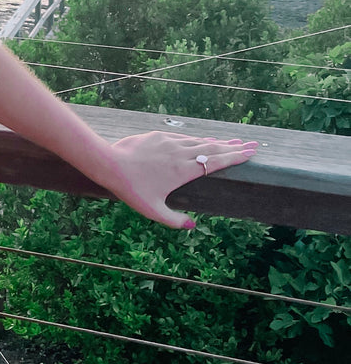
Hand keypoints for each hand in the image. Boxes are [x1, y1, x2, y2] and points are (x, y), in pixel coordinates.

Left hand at [100, 131, 258, 229]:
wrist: (110, 164)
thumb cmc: (131, 189)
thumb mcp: (152, 210)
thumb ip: (173, 220)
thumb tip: (191, 226)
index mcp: (183, 171)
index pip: (215, 162)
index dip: (234, 157)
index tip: (250, 153)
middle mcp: (181, 153)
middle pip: (213, 149)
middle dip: (234, 146)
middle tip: (253, 144)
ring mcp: (170, 142)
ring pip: (200, 141)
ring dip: (219, 141)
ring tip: (234, 140)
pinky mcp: (159, 136)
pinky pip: (184, 137)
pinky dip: (198, 138)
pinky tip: (205, 139)